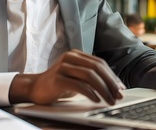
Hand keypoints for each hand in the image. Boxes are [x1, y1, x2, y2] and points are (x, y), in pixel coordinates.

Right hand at [9, 49, 125, 104]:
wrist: (34, 88)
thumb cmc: (58, 84)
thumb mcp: (76, 77)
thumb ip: (90, 76)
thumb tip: (114, 86)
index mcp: (76, 54)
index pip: (99, 63)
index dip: (112, 76)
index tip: (121, 88)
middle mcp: (70, 57)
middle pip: (97, 68)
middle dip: (111, 83)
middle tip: (119, 95)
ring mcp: (63, 66)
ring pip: (90, 76)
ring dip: (103, 89)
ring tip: (110, 100)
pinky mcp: (57, 78)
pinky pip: (78, 85)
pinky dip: (90, 93)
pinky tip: (96, 100)